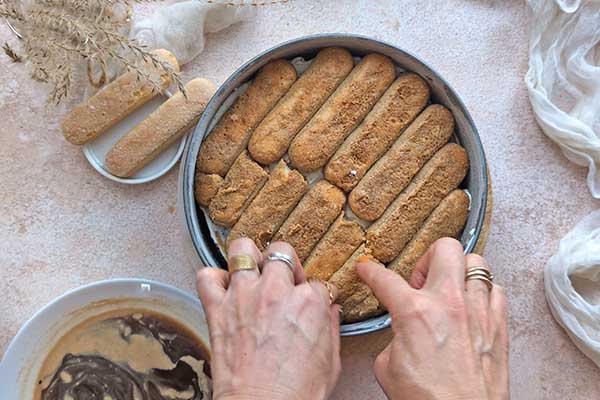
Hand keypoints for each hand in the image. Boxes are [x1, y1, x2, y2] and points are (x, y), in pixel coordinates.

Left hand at [196, 238, 341, 399]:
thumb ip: (332, 328)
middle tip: (283, 281)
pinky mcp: (218, 308)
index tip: (308, 304)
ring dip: (248, 257)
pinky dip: (213, 279)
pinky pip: (207, 277)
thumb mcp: (330, 362)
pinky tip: (223, 288)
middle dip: (286, 264)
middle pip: (282, 252)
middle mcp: (276, 291)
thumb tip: (331, 311)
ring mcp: (244, 295)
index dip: (313, 295)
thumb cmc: (296, 393)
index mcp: (309, 302)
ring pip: (242, 248)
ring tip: (251, 271)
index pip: (316, 283)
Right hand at [357, 238, 508, 399]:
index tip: (368, 269)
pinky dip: (483, 292)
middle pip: (444, 248)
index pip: (385, 278)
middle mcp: (450, 304)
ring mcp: (478, 311)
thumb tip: (402, 334)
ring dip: (458, 272)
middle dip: (426, 258)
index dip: (370, 271)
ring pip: (476, 262)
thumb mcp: (387, 367)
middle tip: (419, 280)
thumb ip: (394, 338)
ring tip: (448, 289)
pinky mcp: (499, 325)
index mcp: (415, 312)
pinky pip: (496, 289)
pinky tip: (472, 306)